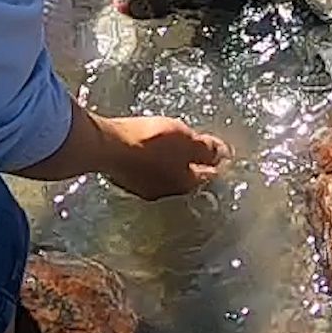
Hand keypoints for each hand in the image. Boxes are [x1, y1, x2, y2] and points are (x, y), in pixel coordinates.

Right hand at [95, 112, 229, 199]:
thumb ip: (207, 150)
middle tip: (194, 149)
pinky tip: (147, 151)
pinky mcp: (124, 178)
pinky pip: (145, 170)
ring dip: (169, 164)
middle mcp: (166, 192)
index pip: (208, 175)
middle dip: (191, 165)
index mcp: (185, 184)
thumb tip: (224, 155)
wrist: (107, 146)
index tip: (219, 153)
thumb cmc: (150, 142)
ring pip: (164, 175)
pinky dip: (150, 162)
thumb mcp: (186, 140)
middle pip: (185, 178)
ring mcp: (142, 188)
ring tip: (170, 148)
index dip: (215, 162)